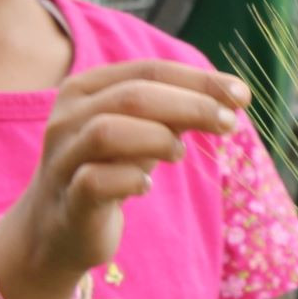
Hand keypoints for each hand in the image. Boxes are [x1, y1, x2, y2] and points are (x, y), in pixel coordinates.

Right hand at [0, 59, 247, 298]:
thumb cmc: (107, 168)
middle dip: (190, 105)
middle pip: (133, 96)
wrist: (56, 229)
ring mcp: (63, 158)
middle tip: (229, 123)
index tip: (241, 94)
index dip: (198, 80)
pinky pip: (96, 181)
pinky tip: (146, 186)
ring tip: (178, 153)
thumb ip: (174, 111)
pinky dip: (130, 179)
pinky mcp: (68, 200)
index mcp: (86, 89)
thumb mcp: (141, 132)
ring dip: (157, 139)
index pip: (149, 69)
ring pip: (108, 132)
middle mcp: (68, 117)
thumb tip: (230, 96)